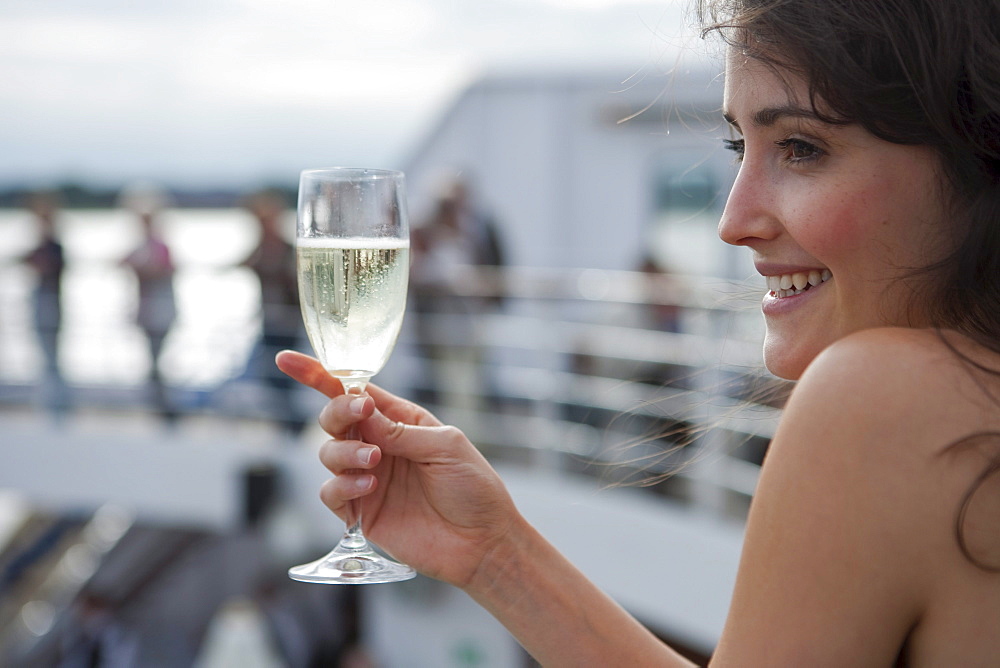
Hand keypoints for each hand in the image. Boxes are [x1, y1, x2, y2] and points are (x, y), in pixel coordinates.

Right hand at [275, 351, 520, 587]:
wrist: (482, 542)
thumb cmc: (474, 488)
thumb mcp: (445, 446)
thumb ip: (399, 430)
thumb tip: (363, 412)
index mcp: (400, 421)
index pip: (356, 392)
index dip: (320, 375)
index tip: (287, 361)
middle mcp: (379, 446)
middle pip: (334, 418)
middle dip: (338, 411)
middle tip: (361, 415)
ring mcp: (368, 478)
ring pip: (328, 453)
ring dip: (345, 451)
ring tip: (374, 461)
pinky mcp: (361, 513)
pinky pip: (331, 492)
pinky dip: (342, 485)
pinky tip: (368, 487)